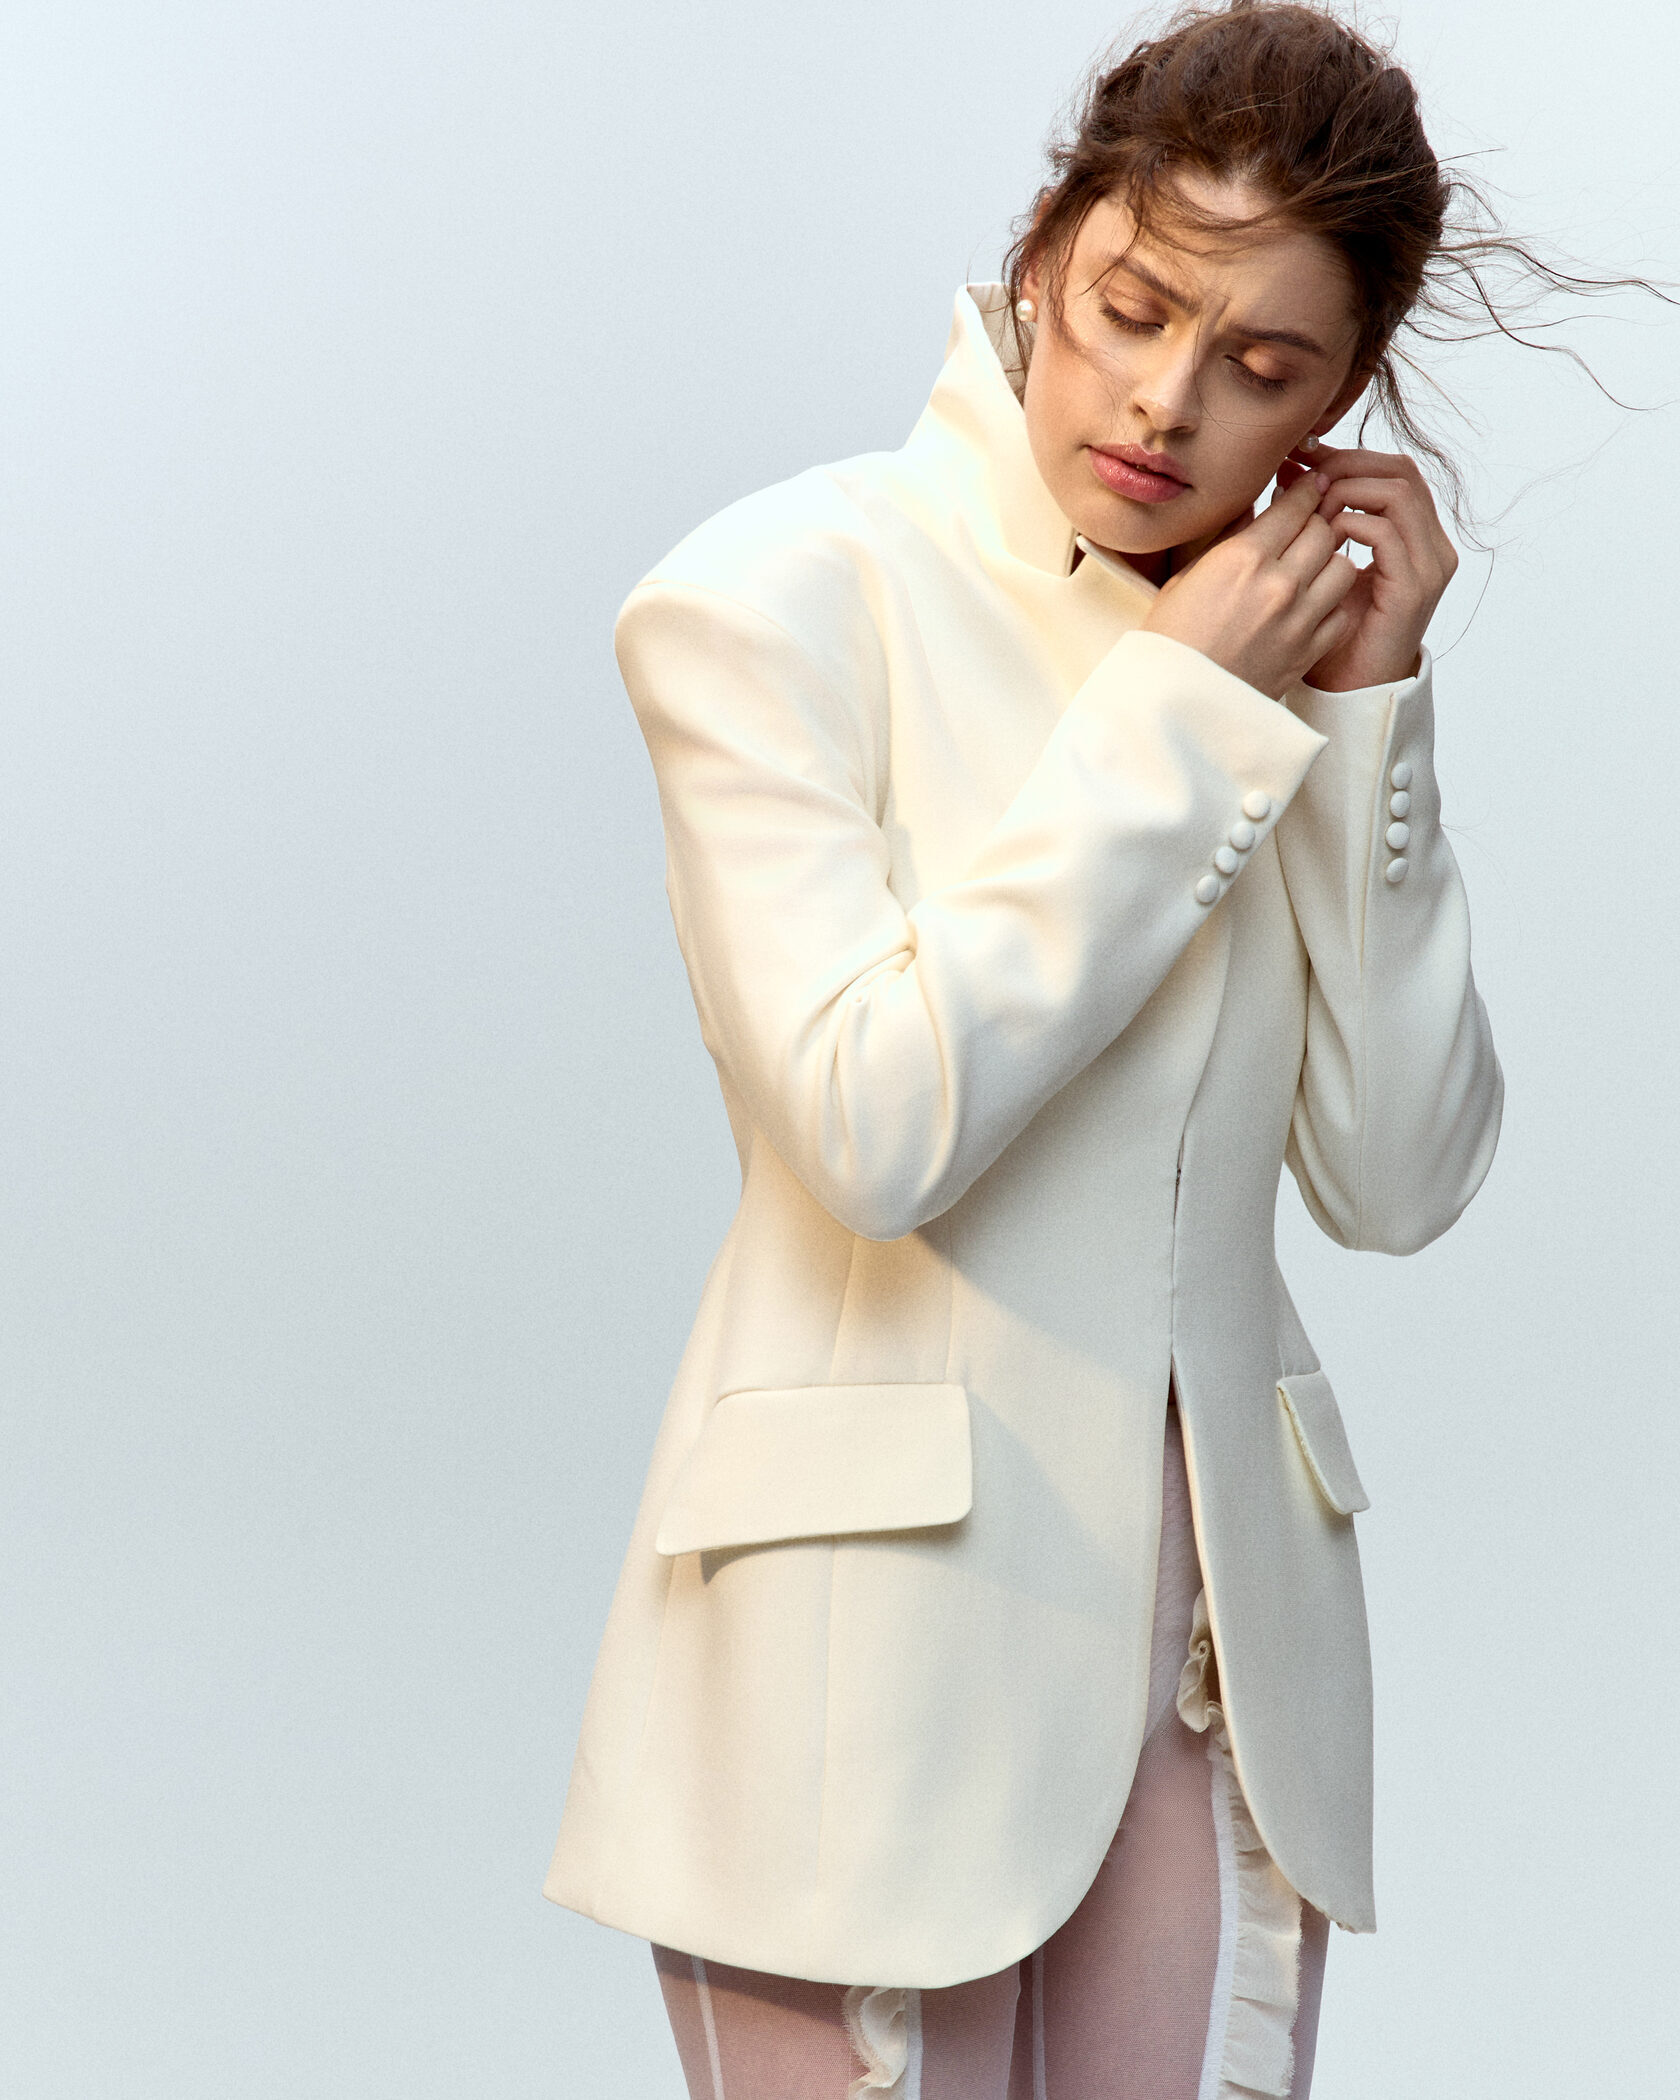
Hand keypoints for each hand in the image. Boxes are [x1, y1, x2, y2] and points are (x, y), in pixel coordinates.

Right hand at [1140, 472, 1361, 700]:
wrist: (1175, 703)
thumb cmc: (1170, 641)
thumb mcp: (1186, 578)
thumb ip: (1227, 540)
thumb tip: (1251, 508)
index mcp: (1243, 558)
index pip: (1295, 506)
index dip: (1308, 489)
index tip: (1313, 484)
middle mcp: (1279, 584)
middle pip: (1325, 531)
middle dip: (1319, 522)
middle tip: (1310, 524)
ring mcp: (1299, 619)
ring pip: (1343, 567)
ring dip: (1330, 561)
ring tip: (1315, 566)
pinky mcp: (1308, 651)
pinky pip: (1341, 612)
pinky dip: (1333, 603)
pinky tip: (1315, 604)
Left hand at [1277, 440, 1457, 690]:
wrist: (1347, 690)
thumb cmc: (1330, 631)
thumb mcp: (1323, 564)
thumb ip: (1318, 521)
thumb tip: (1289, 474)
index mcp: (1416, 535)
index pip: (1392, 471)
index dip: (1348, 456)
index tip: (1302, 457)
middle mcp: (1432, 546)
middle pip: (1401, 471)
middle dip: (1347, 465)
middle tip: (1301, 471)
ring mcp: (1429, 566)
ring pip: (1398, 494)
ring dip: (1347, 491)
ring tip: (1309, 505)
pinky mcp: (1414, 589)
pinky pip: (1386, 534)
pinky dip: (1350, 525)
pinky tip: (1321, 536)